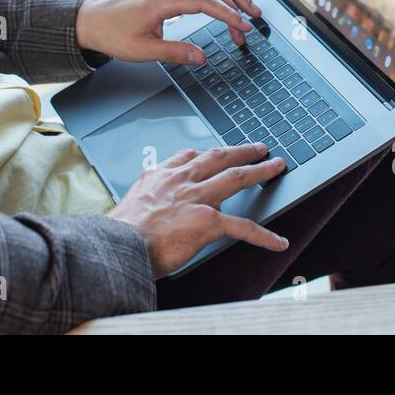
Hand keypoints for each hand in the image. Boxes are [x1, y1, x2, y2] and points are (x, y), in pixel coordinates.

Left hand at [75, 0, 263, 65]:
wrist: (91, 19)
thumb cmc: (113, 34)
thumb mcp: (141, 51)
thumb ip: (174, 52)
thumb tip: (202, 58)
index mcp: (161, 0)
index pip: (204, 1)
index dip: (227, 14)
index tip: (243, 28)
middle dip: (236, 4)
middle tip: (253, 22)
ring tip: (253, 4)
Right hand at [107, 143, 288, 277]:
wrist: (117, 246)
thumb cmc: (120, 233)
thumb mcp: (130, 204)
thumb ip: (148, 201)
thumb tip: (154, 213)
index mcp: (159, 176)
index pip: (188, 157)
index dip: (207, 155)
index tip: (216, 153)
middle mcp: (180, 181)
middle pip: (218, 157)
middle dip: (242, 151)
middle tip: (258, 148)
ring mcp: (196, 198)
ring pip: (236, 177)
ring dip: (260, 171)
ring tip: (275, 167)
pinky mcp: (207, 221)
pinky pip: (243, 226)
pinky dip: (264, 235)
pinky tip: (277, 241)